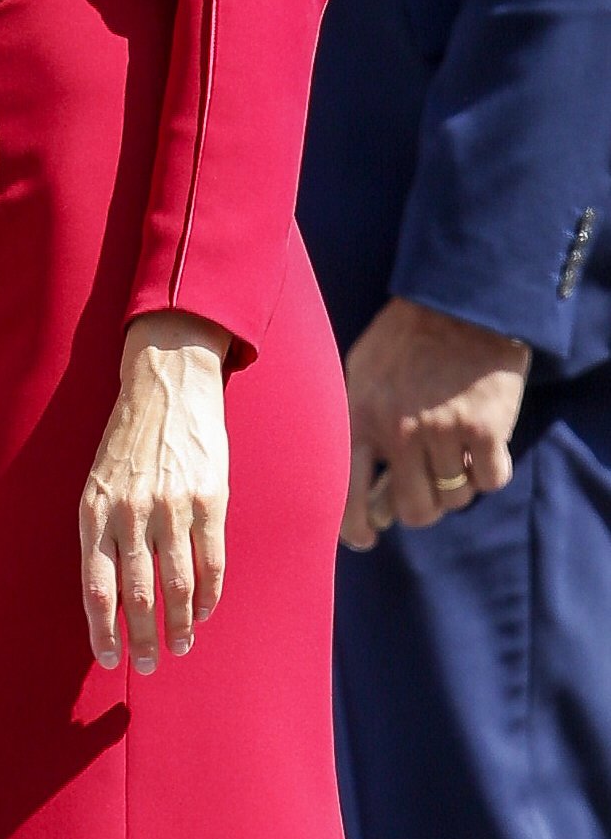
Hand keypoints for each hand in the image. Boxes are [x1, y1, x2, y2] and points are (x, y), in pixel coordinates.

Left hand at [80, 311, 230, 674]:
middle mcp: (130, 513)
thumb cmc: (127, 442)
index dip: (102, 630)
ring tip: (181, 646)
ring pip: (177, 585)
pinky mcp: (208, 499)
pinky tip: (205, 612)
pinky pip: (211, 561)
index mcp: (94, 511)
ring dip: (180, 624)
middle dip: (143, 638)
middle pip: (137, 595)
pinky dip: (209, 595)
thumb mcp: (98, 484)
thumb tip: (110, 595)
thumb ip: (102, 534)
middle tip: (150, 665)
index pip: (96, 587)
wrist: (166, 385)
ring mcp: (171, 507)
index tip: (108, 660)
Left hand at [341, 297, 528, 548]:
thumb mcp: (359, 373)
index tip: (365, 537)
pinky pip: (489, 481)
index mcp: (361, 418)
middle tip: (423, 483)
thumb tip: (359, 492)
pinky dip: (487, 471)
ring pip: (453, 498)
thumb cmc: (403, 339)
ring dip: (455, 483)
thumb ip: (354, 425)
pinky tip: (480, 446)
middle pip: (413, 510)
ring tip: (452, 450)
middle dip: (419, 504)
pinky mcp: (487, 429)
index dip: (356, 529)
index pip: (349, 496)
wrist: (460, 302)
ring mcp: (444, 431)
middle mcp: (400, 431)